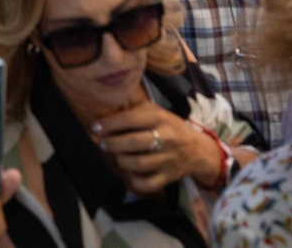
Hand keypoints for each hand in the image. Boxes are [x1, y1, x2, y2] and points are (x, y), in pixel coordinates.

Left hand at [88, 100, 222, 193]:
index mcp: (160, 118)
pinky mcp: (168, 177)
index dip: (109, 124)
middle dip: (112, 144)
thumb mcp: (156, 111)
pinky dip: (134, 181)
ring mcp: (168, 160)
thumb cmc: (170, 127)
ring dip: (121, 161)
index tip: (94, 127)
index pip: (130, 120)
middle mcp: (166, 138)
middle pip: (133, 143)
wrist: (197, 150)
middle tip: (102, 143)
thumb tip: (108, 106)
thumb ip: (135, 108)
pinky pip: (147, 184)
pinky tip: (129, 172)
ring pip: (138, 164)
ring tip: (116, 156)